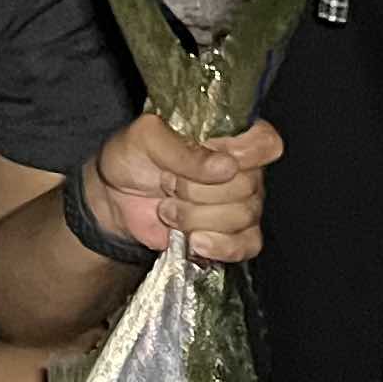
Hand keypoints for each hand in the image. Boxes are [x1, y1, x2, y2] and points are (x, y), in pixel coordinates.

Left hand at [84, 109, 283, 264]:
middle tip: (168, 182)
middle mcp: (242, 169)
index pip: (265, 142)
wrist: (116, 198)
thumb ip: (183, 148)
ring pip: (243, 216)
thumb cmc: (133, 157)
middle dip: (197, 189)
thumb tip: (226, 166)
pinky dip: (218, 245)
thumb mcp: (145, 139)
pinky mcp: (233, 235)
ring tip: (169, 206)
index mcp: (228, 136)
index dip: (244, 154)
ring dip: (195, 216)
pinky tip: (193, 240)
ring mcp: (241, 204)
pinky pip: (247, 244)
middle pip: (247, 186)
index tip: (213, 158)